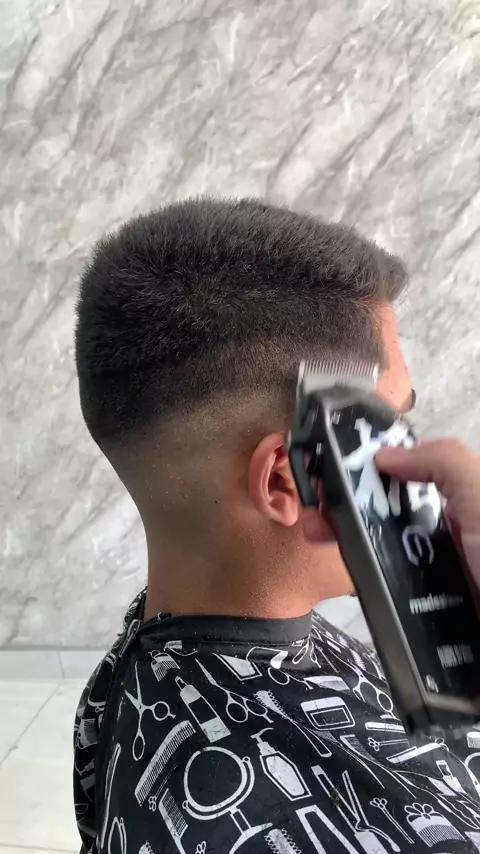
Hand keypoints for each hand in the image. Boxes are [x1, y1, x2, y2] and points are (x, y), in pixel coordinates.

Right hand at [302, 438, 479, 591]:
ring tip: (315, 535)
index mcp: (461, 506)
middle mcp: (447, 539)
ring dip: (347, 543)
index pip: (408, 480)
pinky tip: (343, 573)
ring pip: (382, 555)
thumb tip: (384, 455)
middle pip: (386, 517)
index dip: (370, 473)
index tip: (335, 473)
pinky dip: (365, 584)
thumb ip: (444, 464)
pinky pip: (389, 595)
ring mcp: (435, 579)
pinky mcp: (428, 617)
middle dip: (348, 508)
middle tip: (316, 512)